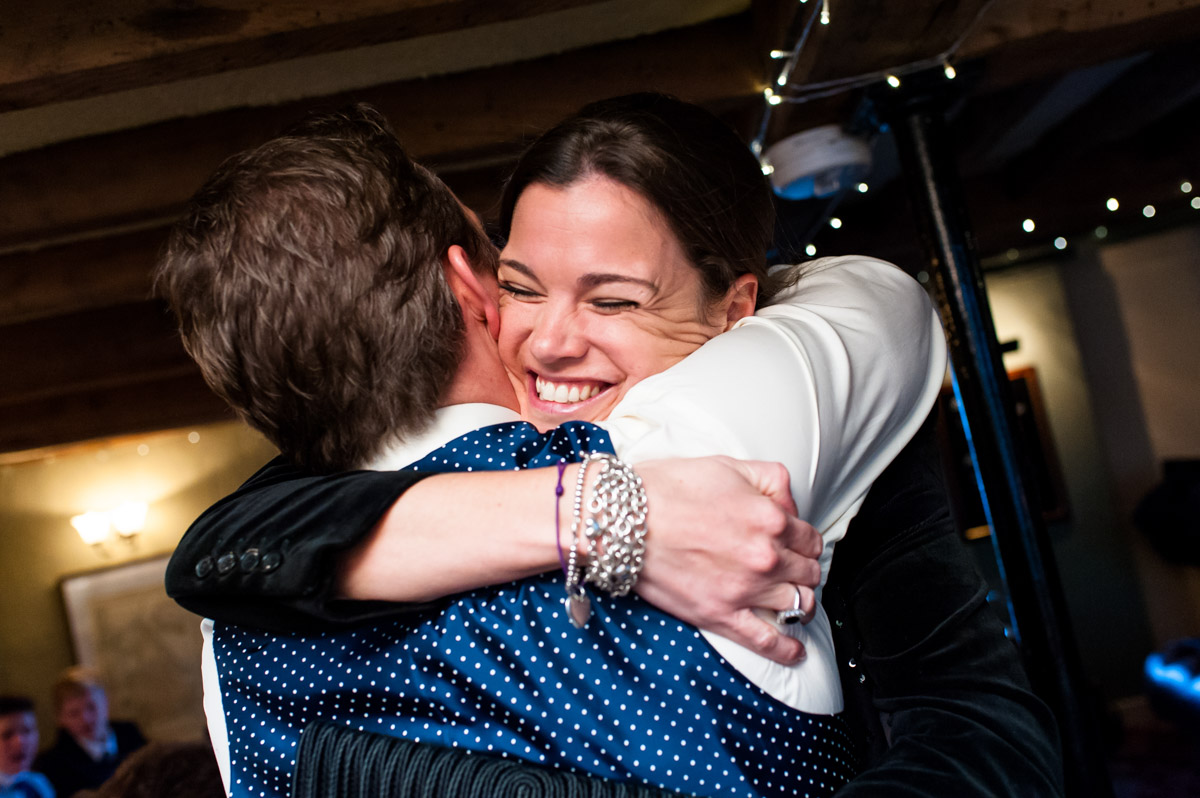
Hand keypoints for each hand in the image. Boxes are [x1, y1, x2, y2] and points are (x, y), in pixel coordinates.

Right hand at [632, 456, 821, 664]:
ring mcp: (745, 589)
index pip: (811, 539)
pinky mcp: (720, 615)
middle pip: (808, 573)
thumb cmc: (666, 489)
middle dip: (803, 570)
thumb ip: (770, 480)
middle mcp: (765, 557)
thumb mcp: (727, 466)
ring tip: (791, 601)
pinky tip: (795, 650)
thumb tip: (790, 505)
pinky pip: (766, 641)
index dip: (805, 541)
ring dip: (799, 603)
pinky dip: (787, 648)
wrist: (621, 519)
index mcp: (770, 518)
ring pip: (798, 605)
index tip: (796, 545)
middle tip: (791, 569)